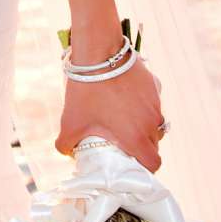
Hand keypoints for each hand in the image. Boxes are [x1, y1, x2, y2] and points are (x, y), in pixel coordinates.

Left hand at [56, 57, 164, 171]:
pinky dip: (143, 107)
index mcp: (136, 137)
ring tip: (125, 121)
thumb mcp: (70, 122)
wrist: (100, 53)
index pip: (153, 163)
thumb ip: (65, 144)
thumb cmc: (86, 91)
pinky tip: (126, 99)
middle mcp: (150, 122)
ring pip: (155, 123)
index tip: (133, 164)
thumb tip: (66, 152)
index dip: (145, 168)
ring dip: (144, 127)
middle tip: (125, 144)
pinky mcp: (154, 86)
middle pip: (154, 144)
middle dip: (143, 148)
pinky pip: (153, 103)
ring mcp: (155, 103)